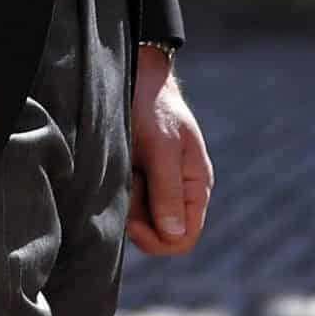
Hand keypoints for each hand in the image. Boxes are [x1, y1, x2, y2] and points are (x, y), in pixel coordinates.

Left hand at [126, 47, 212, 255]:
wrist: (136, 76)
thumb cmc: (154, 107)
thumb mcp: (162, 146)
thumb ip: (168, 190)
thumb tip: (174, 235)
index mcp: (196, 185)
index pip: (185, 237)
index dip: (159, 239)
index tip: (133, 221)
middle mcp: (180, 191)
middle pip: (160, 232)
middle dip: (138, 216)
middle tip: (126, 182)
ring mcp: (160, 186)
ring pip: (141, 218)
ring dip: (127, 200)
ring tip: (124, 165)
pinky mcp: (140, 178)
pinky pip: (129, 201)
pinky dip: (120, 190)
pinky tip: (118, 164)